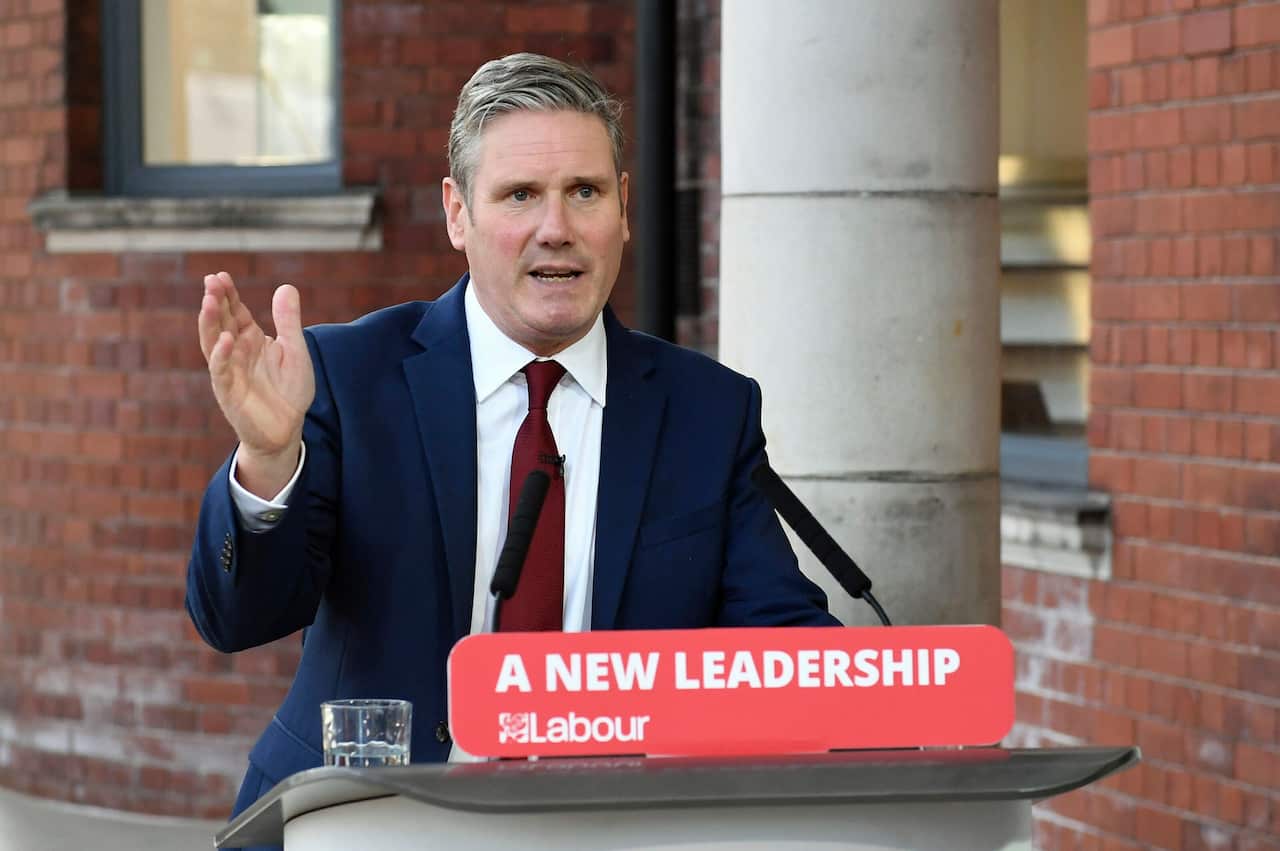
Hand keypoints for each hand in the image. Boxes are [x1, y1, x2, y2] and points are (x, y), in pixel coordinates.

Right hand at [198, 272, 314, 496]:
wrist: (287, 429)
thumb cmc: (289, 390)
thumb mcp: (295, 351)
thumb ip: (289, 321)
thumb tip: (286, 286)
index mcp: (250, 339)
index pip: (235, 311)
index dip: (228, 294)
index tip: (221, 275)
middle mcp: (236, 351)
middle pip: (221, 322)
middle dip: (216, 302)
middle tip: (211, 281)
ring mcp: (229, 370)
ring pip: (213, 342)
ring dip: (210, 323)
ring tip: (210, 302)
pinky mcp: (229, 391)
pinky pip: (221, 370)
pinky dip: (221, 354)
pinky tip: (225, 339)